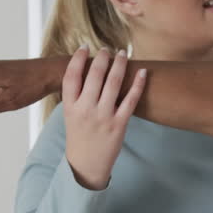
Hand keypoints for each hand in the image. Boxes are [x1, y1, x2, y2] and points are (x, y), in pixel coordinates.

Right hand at [61, 47, 145, 189]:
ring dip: (119, 64)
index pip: (71, 76)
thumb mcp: (70, 115)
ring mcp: (103, 117)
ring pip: (113, 83)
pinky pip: (131, 100)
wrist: (87, 165)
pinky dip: (138, 84)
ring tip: (123, 53)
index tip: (84, 47)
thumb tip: (85, 68)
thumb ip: (75, 94)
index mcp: (70, 106)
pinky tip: (142, 72)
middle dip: (102, 58)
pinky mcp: (119, 124)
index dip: (78, 59)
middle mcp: (85, 110)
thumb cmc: (79, 136)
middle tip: (107, 49)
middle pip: (94, 75)